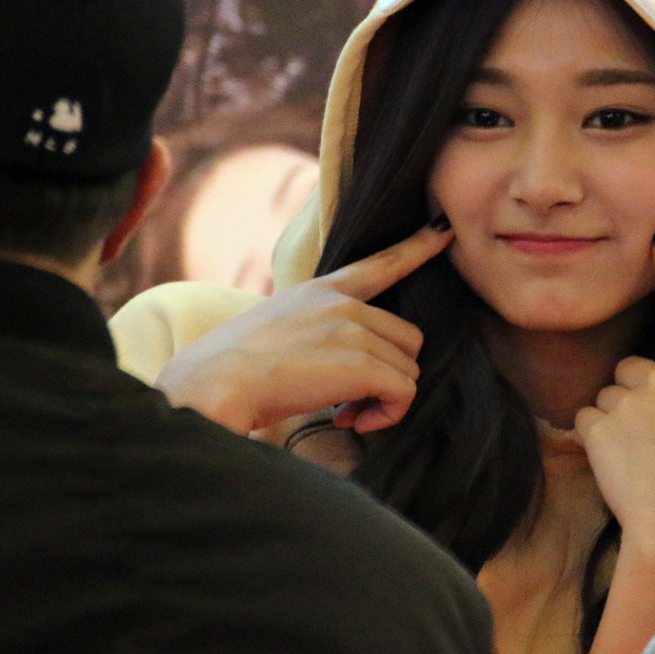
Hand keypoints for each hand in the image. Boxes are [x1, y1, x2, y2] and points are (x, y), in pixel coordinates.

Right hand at [154, 220, 451, 437]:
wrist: (211, 383)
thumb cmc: (227, 370)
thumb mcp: (271, 330)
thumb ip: (310, 331)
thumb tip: (337, 366)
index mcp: (319, 290)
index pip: (378, 264)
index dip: (417, 248)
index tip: (444, 230)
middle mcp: (342, 303)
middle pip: (406, 338)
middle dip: (387, 374)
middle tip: (350, 401)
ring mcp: (353, 329)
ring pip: (407, 369)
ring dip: (384, 400)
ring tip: (345, 414)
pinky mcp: (361, 363)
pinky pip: (403, 392)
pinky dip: (387, 415)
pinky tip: (352, 423)